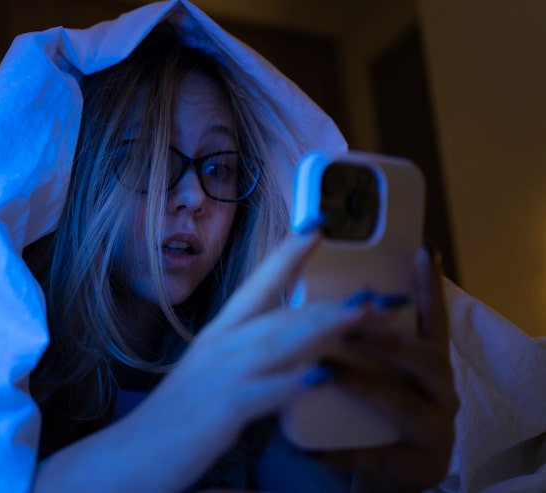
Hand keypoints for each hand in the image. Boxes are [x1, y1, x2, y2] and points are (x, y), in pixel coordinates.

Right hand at [128, 231, 382, 488]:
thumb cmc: (175, 420)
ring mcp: (219, 377)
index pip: (258, 286)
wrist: (128, 456)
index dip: (288, 254)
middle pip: (279, 312)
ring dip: (322, 325)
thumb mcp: (210, 379)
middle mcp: (219, 347)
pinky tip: (323, 375)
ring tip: (363, 312)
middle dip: (328, 299)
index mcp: (218, 337)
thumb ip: (246, 361)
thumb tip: (289, 354)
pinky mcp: (219, 411)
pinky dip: (292, 382)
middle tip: (375, 289)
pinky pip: (262, 393)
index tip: (317, 225)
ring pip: (276, 342)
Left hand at [305, 248, 458, 492]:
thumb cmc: (372, 413)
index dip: (431, 286)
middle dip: (387, 340)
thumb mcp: (373, 370)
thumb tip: (321, 298)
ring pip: (403, 404)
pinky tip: (311, 448)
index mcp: (427, 363)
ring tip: (323, 373)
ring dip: (362, 385)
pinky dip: (342, 450)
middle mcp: (441, 391)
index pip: (434, 319)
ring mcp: (435, 429)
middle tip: (350, 324)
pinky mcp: (419, 466)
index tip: (423, 251)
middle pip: (426, 358)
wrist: (384, 475)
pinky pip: (377, 456)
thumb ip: (358, 339)